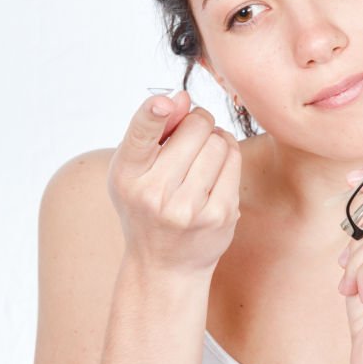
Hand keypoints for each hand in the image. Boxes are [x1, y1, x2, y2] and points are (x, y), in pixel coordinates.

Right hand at [107, 90, 241, 275]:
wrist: (164, 265)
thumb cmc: (146, 205)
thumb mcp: (134, 170)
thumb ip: (153, 130)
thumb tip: (182, 98)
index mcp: (128, 176)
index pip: (140, 135)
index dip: (154, 113)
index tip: (165, 103)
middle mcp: (155, 194)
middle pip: (195, 128)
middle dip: (198, 122)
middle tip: (192, 134)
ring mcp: (189, 208)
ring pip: (219, 142)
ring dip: (215, 139)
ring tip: (202, 154)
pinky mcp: (219, 215)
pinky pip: (234, 161)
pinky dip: (228, 155)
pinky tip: (216, 166)